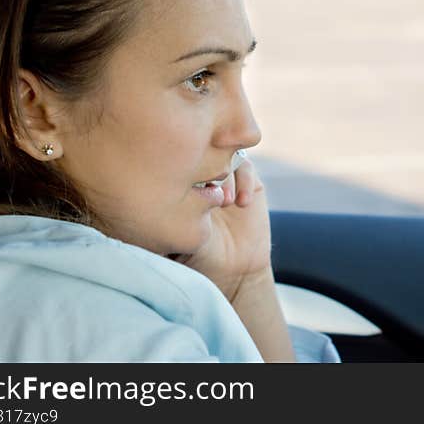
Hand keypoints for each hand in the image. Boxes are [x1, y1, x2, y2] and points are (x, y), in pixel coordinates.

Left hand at [174, 156, 271, 302]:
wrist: (233, 270)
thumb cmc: (200, 255)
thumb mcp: (183, 232)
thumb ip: (181, 207)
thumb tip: (174, 181)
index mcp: (179, 187)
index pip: (177, 161)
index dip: (184, 170)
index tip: (189, 191)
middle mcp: (202, 178)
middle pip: (201, 152)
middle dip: (206, 169)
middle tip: (210, 194)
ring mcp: (226, 179)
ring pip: (224, 156)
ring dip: (226, 176)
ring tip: (225, 201)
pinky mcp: (249, 183)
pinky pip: (246, 167)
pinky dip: (244, 181)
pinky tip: (242, 203)